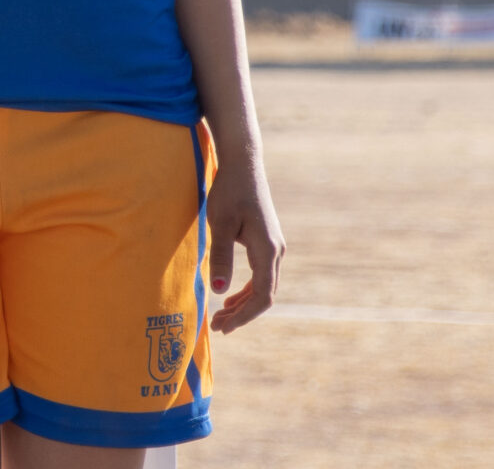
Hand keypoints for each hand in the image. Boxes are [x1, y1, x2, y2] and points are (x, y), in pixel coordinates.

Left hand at [206, 163, 283, 332]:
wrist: (243, 166)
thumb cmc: (229, 191)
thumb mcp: (220, 224)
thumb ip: (221, 256)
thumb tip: (218, 290)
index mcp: (268, 250)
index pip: (262, 296)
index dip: (243, 315)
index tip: (223, 327)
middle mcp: (276, 252)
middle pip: (263, 295)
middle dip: (241, 314)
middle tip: (217, 327)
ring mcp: (273, 248)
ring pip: (262, 286)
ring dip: (243, 304)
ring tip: (220, 317)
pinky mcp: (265, 243)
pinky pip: (259, 275)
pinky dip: (245, 290)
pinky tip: (229, 297)